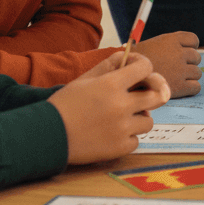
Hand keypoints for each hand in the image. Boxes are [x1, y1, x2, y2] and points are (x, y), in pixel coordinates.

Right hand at [48, 52, 170, 163]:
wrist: (46, 135)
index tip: (139, 71)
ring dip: (139, 118)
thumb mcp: (85, 79)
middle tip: (141, 96)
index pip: (146, 68)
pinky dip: (127, 138)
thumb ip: (109, 66)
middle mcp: (121, 105)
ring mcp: (122, 128)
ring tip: (122, 118)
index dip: (144, 67)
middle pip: (157, 95)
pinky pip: (136, 140)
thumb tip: (128, 56)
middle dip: (151, 93)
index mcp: (111, 84)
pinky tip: (113, 134)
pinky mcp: (119, 148)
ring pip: (148, 120)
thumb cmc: (64, 104)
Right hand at [135, 31, 200, 97]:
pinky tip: (179, 89)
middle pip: (196, 57)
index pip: (193, 40)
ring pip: (197, 73)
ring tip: (175, 80)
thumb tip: (183, 50)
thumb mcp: (151, 45)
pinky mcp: (180, 86)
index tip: (181, 54)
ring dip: (189, 76)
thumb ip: (167, 46)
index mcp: (171, 40)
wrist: (122, 78)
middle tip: (175, 70)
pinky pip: (196, 87)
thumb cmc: (133, 63)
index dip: (189, 47)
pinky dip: (190, 89)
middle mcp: (178, 53)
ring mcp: (180, 70)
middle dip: (188, 63)